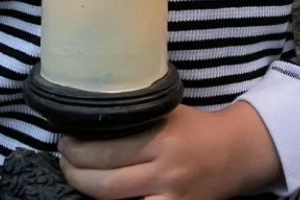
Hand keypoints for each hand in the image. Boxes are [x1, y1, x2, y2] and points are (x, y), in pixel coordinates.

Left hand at [58, 101, 280, 199]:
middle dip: (74, 172)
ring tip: (76, 176)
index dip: (77, 150)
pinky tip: (100, 196)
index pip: (107, 150)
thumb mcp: (167, 110)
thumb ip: (136, 112)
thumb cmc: (194, 126)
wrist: (235, 154)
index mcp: (162, 139)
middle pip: (105, 183)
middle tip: (64, 159)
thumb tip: (91, 109)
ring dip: (87, 192)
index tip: (64, 140)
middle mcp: (165, 172)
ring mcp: (171, 199)